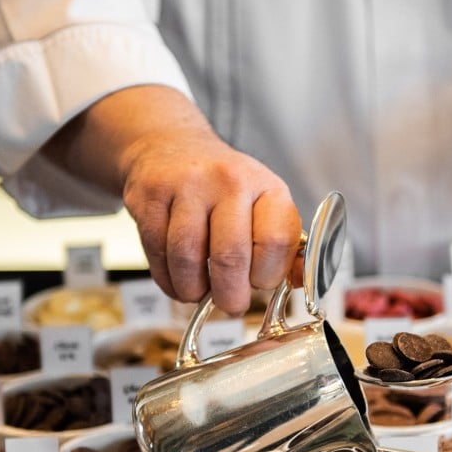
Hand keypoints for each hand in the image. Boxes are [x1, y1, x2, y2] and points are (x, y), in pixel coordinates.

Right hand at [121, 128, 301, 315]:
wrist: (171, 148)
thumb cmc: (225, 187)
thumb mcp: (265, 205)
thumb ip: (286, 246)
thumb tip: (300, 281)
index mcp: (267, 187)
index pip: (275, 242)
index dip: (267, 275)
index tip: (260, 283)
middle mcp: (229, 181)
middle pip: (230, 256)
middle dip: (230, 295)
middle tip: (231, 304)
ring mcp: (187, 187)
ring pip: (188, 258)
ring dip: (194, 290)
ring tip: (200, 292)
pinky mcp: (151, 197)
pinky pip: (157, 252)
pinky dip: (168, 279)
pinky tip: (177, 280)